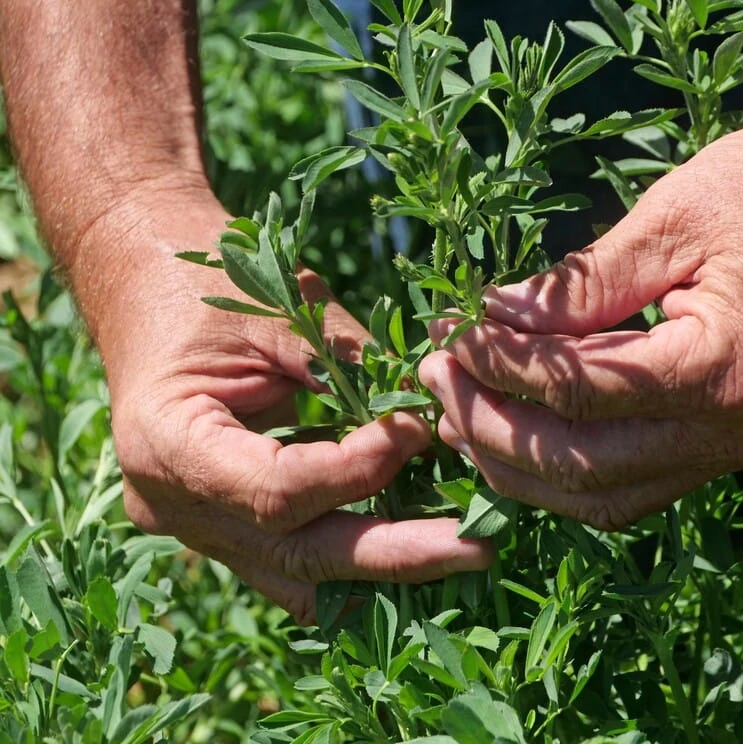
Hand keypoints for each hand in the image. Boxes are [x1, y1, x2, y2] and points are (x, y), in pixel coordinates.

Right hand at [95, 195, 491, 623]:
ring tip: (466, 552)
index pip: (275, 489)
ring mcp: (200, 528)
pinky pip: (299, 561)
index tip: (417, 430)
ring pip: (302, 578)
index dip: (357, 468)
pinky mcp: (228, 528)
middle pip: (297, 556)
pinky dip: (358, 556)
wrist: (146, 282)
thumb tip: (427, 411)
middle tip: (478, 546)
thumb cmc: (203, 280)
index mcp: (167, 446)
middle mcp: (176, 507)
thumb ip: (342, 364)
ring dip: (386, 569)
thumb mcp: (273, 309)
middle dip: (396, 553)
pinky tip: (423, 541)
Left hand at [420, 109, 742, 529]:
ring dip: (522, 468)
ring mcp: (738, 447)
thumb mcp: (675, 216)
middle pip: (583, 467)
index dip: (502, 369)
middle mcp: (735, 432)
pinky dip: (569, 470)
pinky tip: (522, 435)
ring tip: (457, 420)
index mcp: (724, 369)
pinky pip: (635, 484)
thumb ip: (583, 283)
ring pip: (605, 498)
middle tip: (431, 382)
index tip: (447, 336)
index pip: (582, 394)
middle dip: (492, 429)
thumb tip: (495, 317)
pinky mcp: (731, 441)